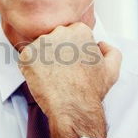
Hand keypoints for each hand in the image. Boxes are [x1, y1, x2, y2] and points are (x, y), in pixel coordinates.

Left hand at [17, 22, 121, 137]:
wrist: (73, 107)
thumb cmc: (90, 91)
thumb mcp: (112, 69)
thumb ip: (111, 51)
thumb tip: (102, 45)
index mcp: (79, 31)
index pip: (71, 33)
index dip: (72, 49)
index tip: (72, 61)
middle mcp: (60, 32)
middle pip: (54, 38)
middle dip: (57, 52)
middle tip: (62, 71)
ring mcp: (41, 43)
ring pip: (40, 48)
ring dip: (43, 60)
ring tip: (53, 76)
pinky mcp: (27, 55)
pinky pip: (26, 59)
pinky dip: (31, 69)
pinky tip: (43, 79)